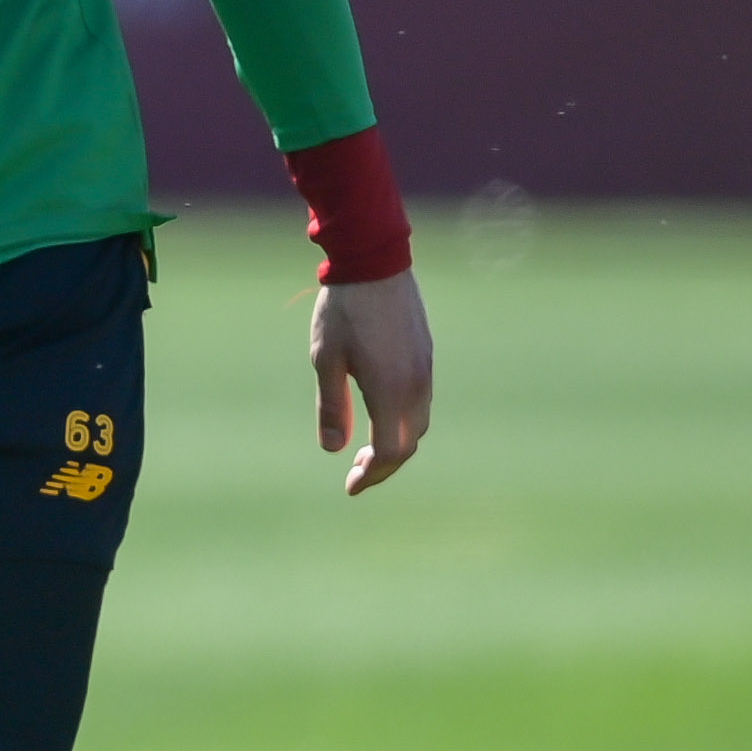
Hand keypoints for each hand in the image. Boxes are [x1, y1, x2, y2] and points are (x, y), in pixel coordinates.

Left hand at [313, 267, 431, 494]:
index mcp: (390, 390)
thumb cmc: (343, 310)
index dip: (372, 474)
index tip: (350, 486)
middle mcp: (415, 385)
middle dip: (384, 465)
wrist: (375, 264)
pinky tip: (380, 416)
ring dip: (397, 443)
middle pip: (409, 443)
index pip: (390, 451)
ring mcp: (425, 370)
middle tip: (356, 473)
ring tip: (366, 450)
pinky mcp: (426, 356)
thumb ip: (330, 406)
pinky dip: (404, 422)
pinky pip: (421, 402)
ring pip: (418, 424)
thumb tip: (333, 450)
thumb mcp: (325, 359)